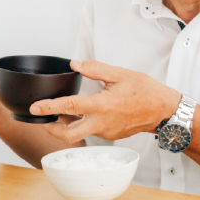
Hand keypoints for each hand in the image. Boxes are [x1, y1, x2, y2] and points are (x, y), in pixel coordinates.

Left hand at [29, 60, 179, 142]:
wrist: (164, 111)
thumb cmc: (147, 92)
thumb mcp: (121, 74)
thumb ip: (96, 69)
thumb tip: (76, 64)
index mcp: (102, 105)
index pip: (69, 107)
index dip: (49, 107)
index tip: (35, 108)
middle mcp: (102, 123)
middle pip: (68, 134)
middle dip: (51, 128)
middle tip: (42, 119)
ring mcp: (106, 132)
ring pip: (80, 133)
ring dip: (68, 125)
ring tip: (63, 113)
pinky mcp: (111, 136)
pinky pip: (92, 132)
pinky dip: (84, 124)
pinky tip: (86, 114)